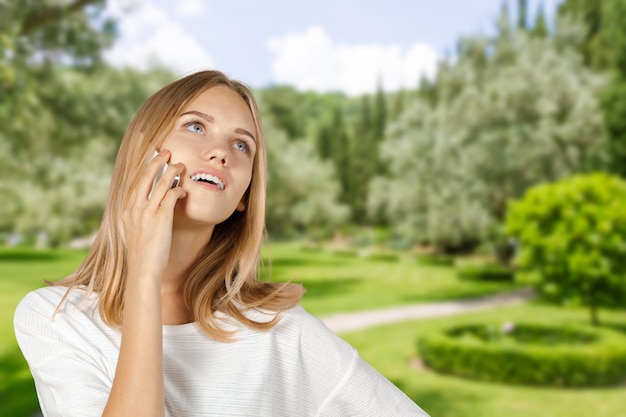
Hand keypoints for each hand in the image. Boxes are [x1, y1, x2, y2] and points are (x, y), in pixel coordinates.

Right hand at [122, 150, 186, 281]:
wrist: (142, 270)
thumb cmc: (141, 255)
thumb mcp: (134, 232)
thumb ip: (138, 218)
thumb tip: (145, 210)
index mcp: (126, 210)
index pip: (135, 182)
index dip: (145, 169)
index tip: (153, 159)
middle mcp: (134, 208)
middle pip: (145, 177)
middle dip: (157, 161)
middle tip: (167, 152)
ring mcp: (146, 212)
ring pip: (161, 183)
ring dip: (172, 172)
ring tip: (181, 165)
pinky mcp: (160, 218)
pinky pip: (171, 196)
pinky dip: (178, 190)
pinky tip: (184, 190)